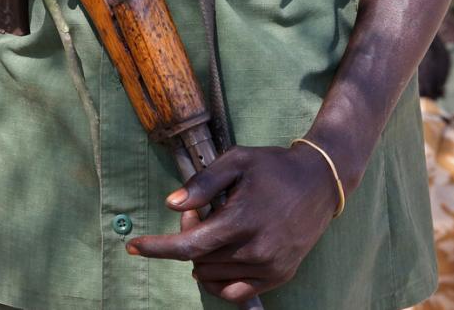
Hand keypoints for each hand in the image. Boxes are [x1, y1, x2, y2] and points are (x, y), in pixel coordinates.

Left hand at [125, 144, 340, 303]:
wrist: (321, 183)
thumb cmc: (274, 168)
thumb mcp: (236, 161)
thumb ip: (202, 184)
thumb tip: (172, 205)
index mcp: (242, 220)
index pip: (190, 245)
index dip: (158, 247)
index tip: (133, 246)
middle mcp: (256, 250)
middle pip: (199, 259)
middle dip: (188, 236)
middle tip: (201, 211)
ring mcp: (270, 268)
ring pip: (212, 275)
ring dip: (204, 256)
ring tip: (219, 226)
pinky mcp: (279, 276)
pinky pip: (235, 292)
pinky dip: (218, 280)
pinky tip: (220, 257)